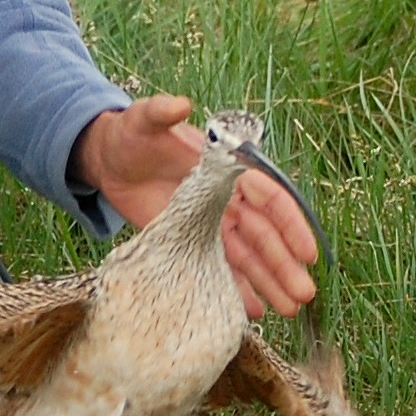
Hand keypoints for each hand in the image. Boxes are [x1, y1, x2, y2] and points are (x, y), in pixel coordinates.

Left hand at [73, 94, 319, 319]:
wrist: (108, 159)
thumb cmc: (132, 134)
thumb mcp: (143, 119)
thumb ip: (161, 111)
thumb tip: (181, 104)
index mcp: (229, 169)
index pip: (269, 197)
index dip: (289, 225)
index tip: (306, 251)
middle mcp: (228, 199)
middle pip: (264, 235)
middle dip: (285, 264)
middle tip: (303, 294)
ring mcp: (211, 224)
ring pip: (248, 256)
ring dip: (270, 282)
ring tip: (290, 309)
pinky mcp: (190, 242)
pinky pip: (219, 268)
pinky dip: (237, 288)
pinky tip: (255, 310)